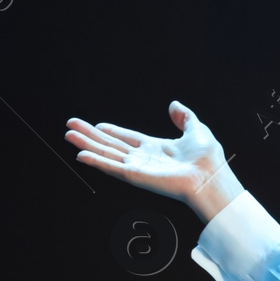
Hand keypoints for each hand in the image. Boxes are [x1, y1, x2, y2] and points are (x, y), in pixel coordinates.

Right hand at [65, 100, 243, 221]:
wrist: (211, 176)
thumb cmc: (208, 159)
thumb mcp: (196, 129)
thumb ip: (184, 117)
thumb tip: (174, 104)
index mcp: (156, 148)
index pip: (128, 138)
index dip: (112, 131)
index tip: (97, 125)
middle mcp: (143, 159)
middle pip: (111, 145)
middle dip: (90, 136)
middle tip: (71, 126)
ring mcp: (138, 168)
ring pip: (107, 154)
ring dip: (87, 144)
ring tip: (68, 135)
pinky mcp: (136, 176)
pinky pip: (112, 167)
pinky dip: (96, 161)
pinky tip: (81, 155)